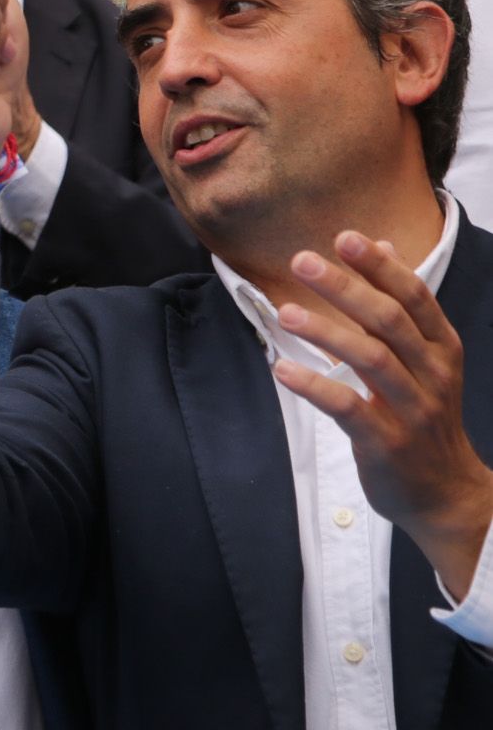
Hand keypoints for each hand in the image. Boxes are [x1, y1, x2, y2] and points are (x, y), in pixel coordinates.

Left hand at [276, 232, 492, 600]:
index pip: (415, 298)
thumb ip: (402, 305)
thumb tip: (382, 243)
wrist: (447, 492)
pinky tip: (283, 369)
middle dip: (345, 288)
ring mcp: (411, 409)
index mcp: (441, 349)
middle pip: (389, 321)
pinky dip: (315, 385)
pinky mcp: (386, 441)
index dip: (380, 266)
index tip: (345, 237)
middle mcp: (431, 374)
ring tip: (285, 313)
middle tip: (301, 262)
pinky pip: (349, 407)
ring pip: (370, 359)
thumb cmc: (425, 417)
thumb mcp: (426, 360)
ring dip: (325, 332)